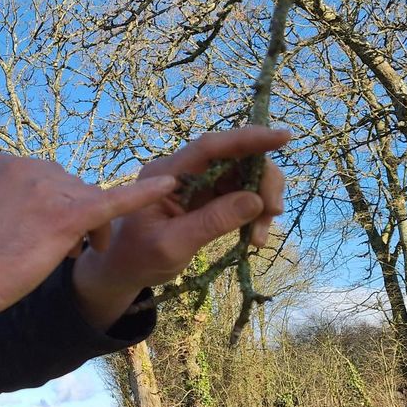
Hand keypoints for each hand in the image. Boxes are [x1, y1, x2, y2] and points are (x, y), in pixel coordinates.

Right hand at [0, 154, 177, 320]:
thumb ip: (15, 199)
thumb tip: (40, 206)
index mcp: (3, 163)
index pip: (47, 178)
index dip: (54, 205)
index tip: (39, 232)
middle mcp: (25, 167)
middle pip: (71, 186)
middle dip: (73, 216)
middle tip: (60, 251)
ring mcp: (46, 189)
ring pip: (89, 200)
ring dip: (87, 229)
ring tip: (66, 255)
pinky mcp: (63, 216)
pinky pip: (110, 203)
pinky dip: (140, 197)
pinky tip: (170, 186)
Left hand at [72, 127, 290, 328]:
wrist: (123, 269)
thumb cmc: (138, 258)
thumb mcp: (172, 245)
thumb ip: (211, 222)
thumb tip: (255, 200)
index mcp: (165, 174)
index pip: (210, 147)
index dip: (247, 139)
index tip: (283, 137)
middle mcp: (183, 171)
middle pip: (235, 158)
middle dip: (262, 181)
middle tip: (273, 213)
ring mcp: (196, 183)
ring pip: (243, 175)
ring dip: (261, 202)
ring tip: (259, 238)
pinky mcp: (206, 197)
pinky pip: (241, 194)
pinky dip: (254, 213)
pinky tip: (254, 237)